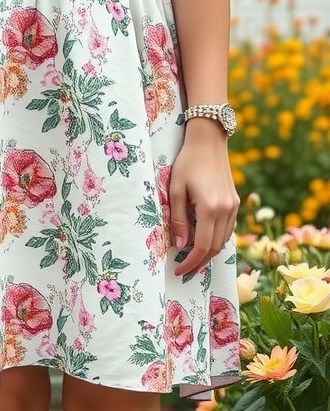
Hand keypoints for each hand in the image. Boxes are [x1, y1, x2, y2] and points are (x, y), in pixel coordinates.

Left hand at [169, 122, 239, 276]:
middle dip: (199, 263)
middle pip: (214, 248)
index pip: (201, 247)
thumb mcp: (175, 190)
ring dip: (208, 253)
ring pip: (223, 241)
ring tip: (191, 259)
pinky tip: (203, 242)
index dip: (190, 263)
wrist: (209, 140)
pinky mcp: (235, 202)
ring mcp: (233, 206)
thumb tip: (180, 246)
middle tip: (183, 270)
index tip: (178, 271)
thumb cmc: (187, 162)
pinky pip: (227, 230)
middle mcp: (226, 210)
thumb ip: (177, 220)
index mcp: (210, 208)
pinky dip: (216, 240)